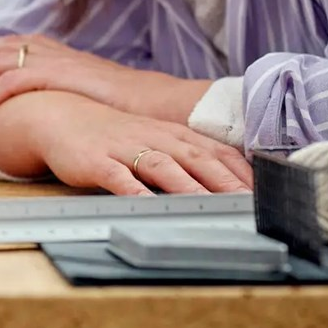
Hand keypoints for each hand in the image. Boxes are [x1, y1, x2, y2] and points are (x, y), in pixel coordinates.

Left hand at [0, 34, 209, 126]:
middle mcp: (51, 50)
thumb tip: (40, 109)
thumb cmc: (124, 105)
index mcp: (56, 51)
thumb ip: (60, 94)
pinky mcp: (59, 76)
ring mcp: (54, 61)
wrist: (156, 103)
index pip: (7, 44)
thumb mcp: (84, 94)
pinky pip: (12, 83)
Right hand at [23, 93, 251, 194]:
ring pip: (164, 168)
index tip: (266, 195)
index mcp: (172, 134)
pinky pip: (120, 179)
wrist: (61, 118)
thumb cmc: (113, 136)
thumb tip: (223, 185)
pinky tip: (149, 208)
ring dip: (189, 189)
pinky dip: (136, 193)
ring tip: (210, 209)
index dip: (241, 173)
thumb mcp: (153, 140)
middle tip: (249, 207)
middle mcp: (154, 138)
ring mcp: (126, 149)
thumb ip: (185, 158)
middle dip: (226, 184)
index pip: (216, 152)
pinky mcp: (98, 162)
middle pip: (197, 160)